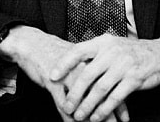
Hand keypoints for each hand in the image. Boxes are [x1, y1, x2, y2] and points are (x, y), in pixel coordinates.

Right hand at [0, 26, 128, 121]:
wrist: (34, 45)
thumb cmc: (59, 55)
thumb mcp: (80, 65)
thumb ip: (97, 79)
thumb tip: (116, 97)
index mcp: (91, 62)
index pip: (109, 86)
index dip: (119, 105)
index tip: (125, 120)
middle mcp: (82, 67)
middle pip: (98, 95)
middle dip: (107, 114)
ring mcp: (67, 74)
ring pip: (82, 100)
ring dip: (89, 117)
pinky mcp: (52, 80)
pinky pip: (62, 103)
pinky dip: (68, 117)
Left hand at [50, 35, 159, 121]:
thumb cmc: (130, 52)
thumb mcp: (111, 46)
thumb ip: (94, 54)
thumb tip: (70, 66)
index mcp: (102, 42)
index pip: (78, 51)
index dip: (63, 64)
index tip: (52, 76)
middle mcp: (112, 52)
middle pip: (87, 74)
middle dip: (75, 92)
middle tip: (66, 105)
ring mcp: (124, 65)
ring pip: (100, 88)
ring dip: (88, 104)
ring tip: (79, 115)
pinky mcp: (134, 79)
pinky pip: (115, 97)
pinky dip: (104, 109)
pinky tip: (97, 117)